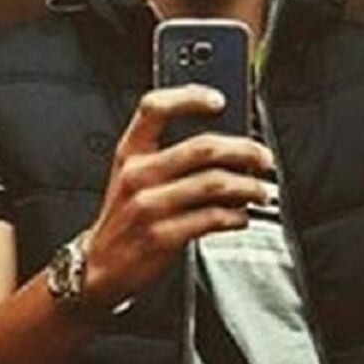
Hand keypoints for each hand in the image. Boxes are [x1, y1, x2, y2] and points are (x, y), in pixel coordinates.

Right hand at [82, 84, 272, 306]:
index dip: (189, 97)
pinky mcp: (162, 236)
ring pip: (214, 183)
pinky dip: (236, 217)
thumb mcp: (132, 177)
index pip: (155, 109)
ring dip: (248, 187)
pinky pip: (212, 219)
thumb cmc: (124, 218)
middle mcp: (138, 174)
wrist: (99, 266)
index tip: (218, 100)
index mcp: (130, 153)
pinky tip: (240, 217)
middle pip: (202, 147)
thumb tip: (227, 147)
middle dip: (244, 150)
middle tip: (263, 158)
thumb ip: (169, 156)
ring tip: (260, 191)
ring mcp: (149, 206)